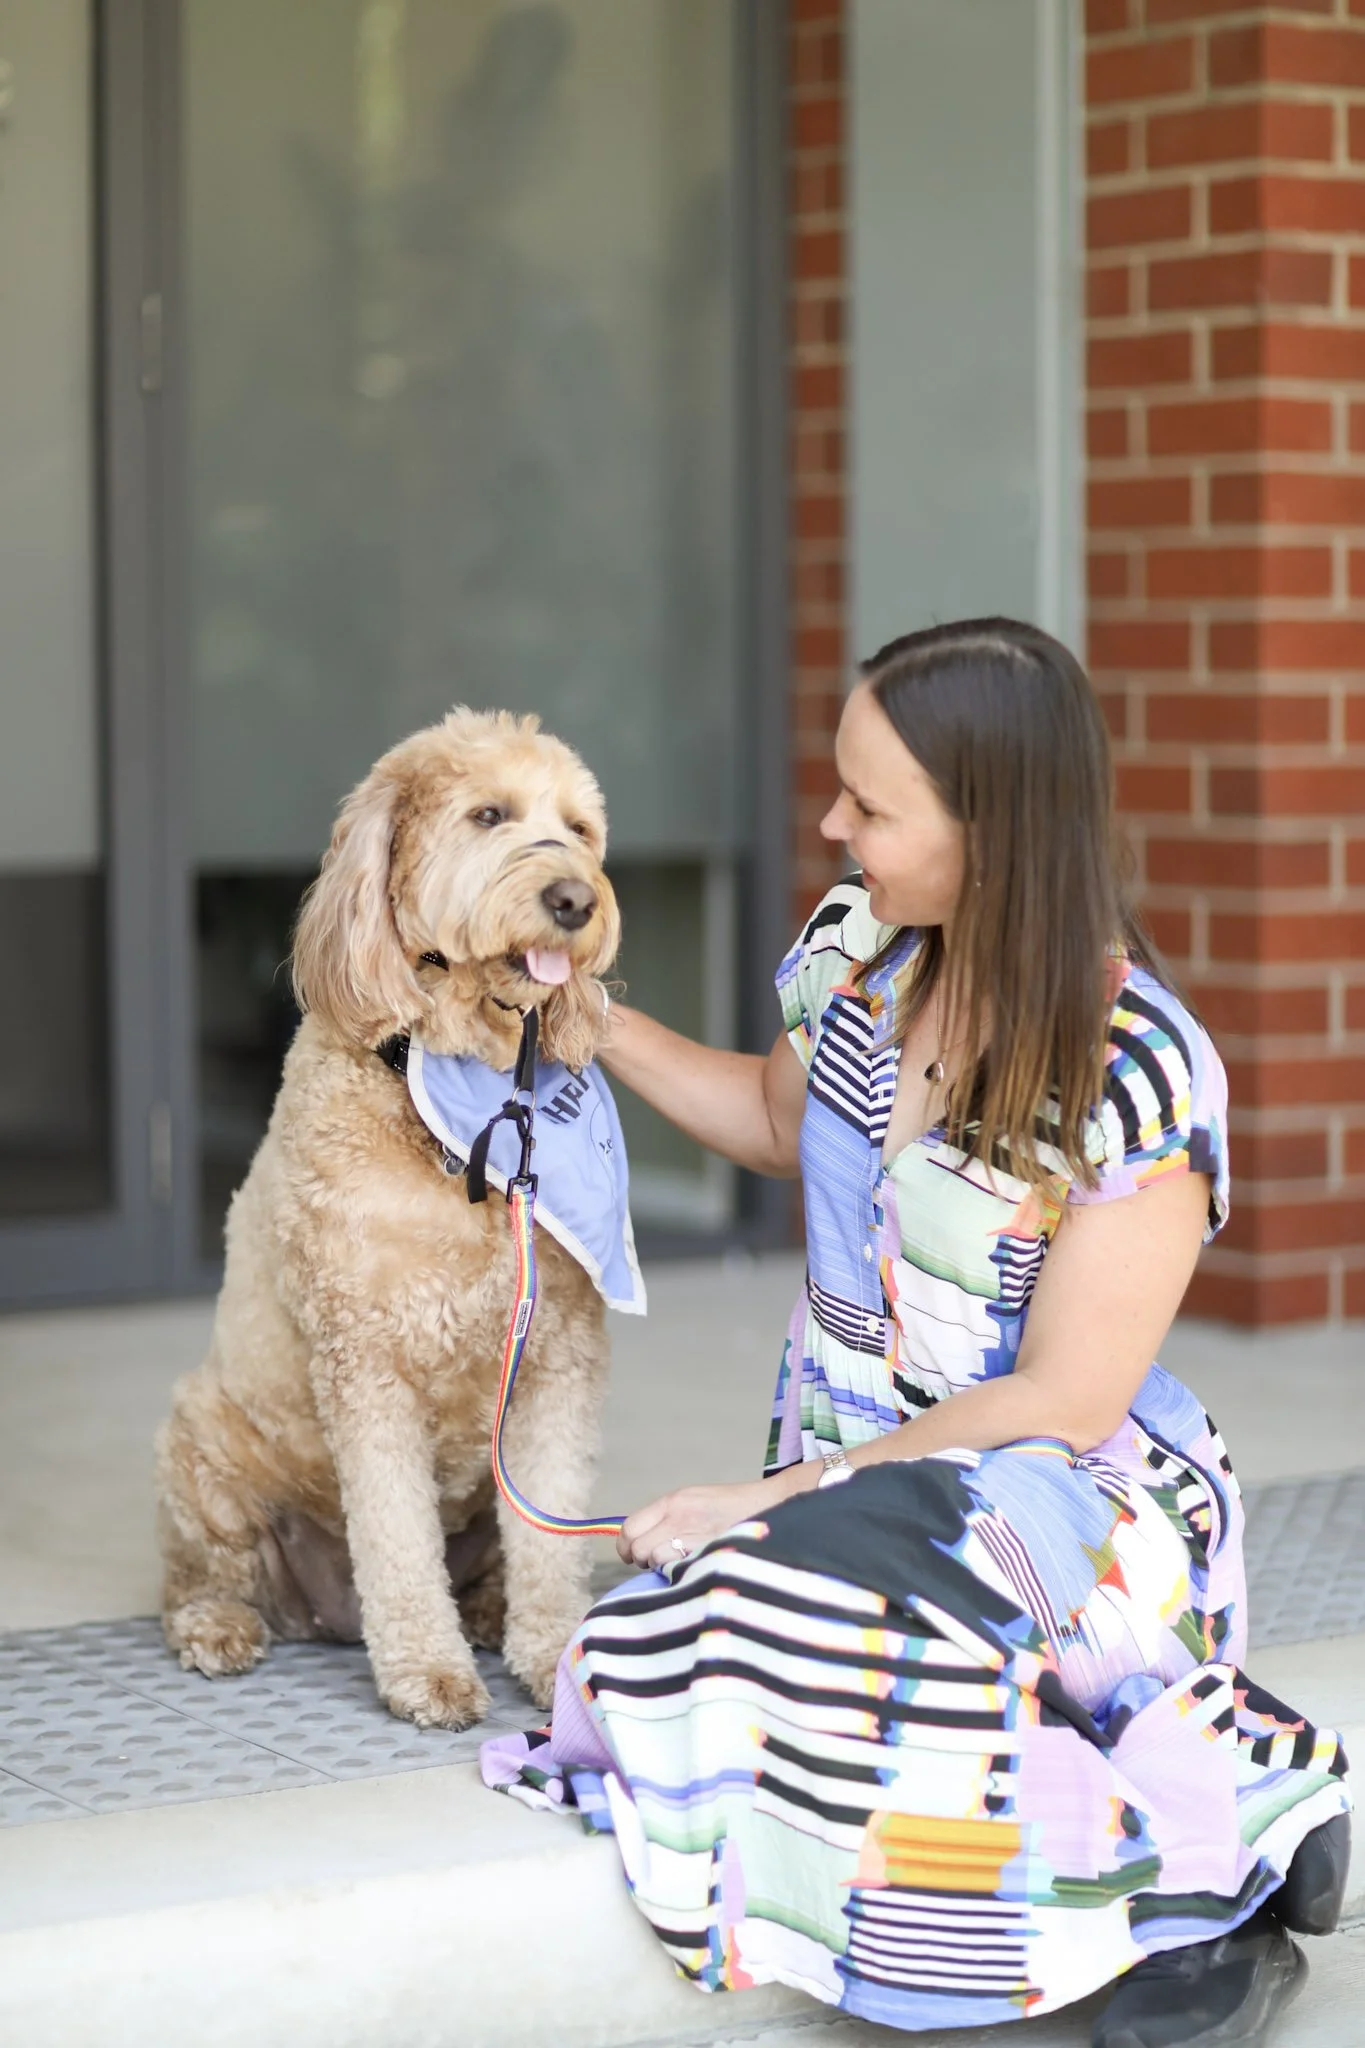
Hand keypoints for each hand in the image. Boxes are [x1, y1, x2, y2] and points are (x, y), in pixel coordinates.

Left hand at [617, 1474, 799, 1572]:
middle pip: (637, 1548)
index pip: (629, 1528)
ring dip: (663, 1568)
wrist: (773, 1506)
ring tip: (683, 1565)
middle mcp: (678, 1515)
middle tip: (663, 1563)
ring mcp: (692, 1534)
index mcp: (674, 1501)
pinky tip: (694, 1570)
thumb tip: (641, 1547)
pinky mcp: (705, 1551)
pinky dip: (679, 1574)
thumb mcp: (696, 1504)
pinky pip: (675, 1570)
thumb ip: (669, 1521)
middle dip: (643, 1560)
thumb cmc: (735, 1510)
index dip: (626, 1547)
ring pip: (653, 1560)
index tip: (633, 1557)